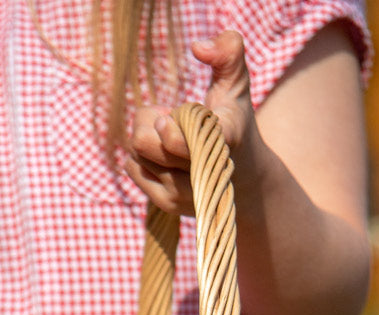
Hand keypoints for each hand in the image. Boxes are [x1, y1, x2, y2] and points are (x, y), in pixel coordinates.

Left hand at [126, 31, 257, 214]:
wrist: (246, 183)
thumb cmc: (236, 124)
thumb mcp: (238, 85)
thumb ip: (229, 52)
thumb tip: (198, 46)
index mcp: (222, 140)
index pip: (174, 140)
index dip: (165, 125)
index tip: (169, 114)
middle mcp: (201, 172)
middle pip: (142, 140)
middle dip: (150, 120)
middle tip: (168, 116)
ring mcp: (183, 194)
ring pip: (136, 153)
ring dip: (147, 138)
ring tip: (171, 137)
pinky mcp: (167, 204)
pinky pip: (132, 167)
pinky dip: (142, 156)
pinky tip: (164, 154)